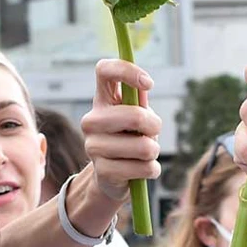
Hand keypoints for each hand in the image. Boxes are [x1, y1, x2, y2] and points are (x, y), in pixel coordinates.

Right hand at [79, 59, 161, 201]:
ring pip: (144, 146)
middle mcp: (92, 120)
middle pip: (135, 116)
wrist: (112, 176)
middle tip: (152, 132)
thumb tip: (143, 86)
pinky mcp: (102, 171)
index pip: (104, 70)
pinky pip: (144, 168)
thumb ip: (140, 100)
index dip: (127, 71)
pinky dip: (151, 169)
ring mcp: (93, 146)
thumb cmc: (130, 138)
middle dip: (154, 126)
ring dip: (153, 151)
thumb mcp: (137, 116)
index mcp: (102, 100)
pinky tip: (139, 169)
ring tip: (144, 154)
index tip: (149, 83)